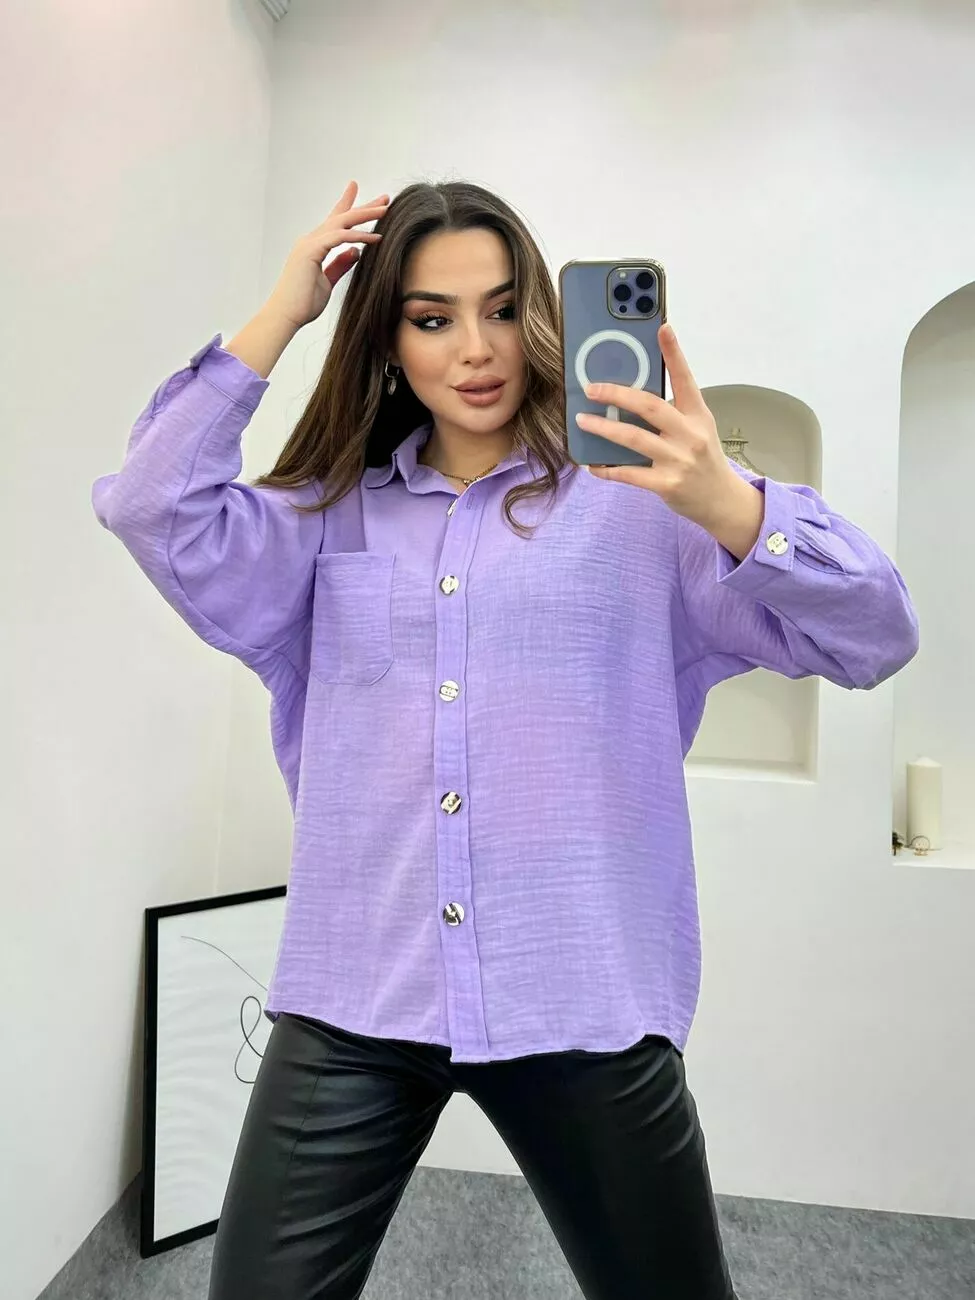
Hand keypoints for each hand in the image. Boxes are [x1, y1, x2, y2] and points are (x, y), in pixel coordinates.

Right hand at [265, 181, 388, 330]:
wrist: (285, 316)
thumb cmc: (302, 303)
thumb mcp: (328, 281)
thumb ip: (340, 264)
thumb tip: (355, 250)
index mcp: (313, 247)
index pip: (335, 223)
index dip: (350, 208)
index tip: (369, 202)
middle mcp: (310, 240)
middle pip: (341, 217)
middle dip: (364, 207)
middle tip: (385, 198)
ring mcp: (308, 244)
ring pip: (342, 222)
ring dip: (365, 214)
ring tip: (386, 210)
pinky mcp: (310, 251)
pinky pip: (339, 237)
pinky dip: (358, 236)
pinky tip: (376, 238)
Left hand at [577, 323, 744, 531]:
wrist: (721, 500)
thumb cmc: (703, 459)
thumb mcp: (698, 429)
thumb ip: (673, 412)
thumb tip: (631, 395)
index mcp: (698, 415)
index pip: (685, 379)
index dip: (673, 353)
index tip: (662, 328)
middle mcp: (690, 435)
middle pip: (650, 406)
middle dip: (617, 394)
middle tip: (592, 388)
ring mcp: (678, 460)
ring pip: (633, 438)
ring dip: (604, 428)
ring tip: (583, 420)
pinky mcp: (666, 484)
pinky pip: (629, 474)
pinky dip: (607, 469)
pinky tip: (593, 465)